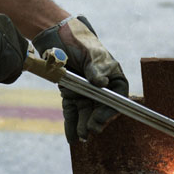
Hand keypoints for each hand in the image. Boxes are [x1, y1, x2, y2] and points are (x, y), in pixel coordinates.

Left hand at [32, 16, 128, 140]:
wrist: (56, 35)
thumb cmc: (79, 40)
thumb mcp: (90, 52)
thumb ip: (96, 68)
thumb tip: (102, 83)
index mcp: (112, 77)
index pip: (117, 98)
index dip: (111, 110)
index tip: (102, 117)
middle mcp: (100, 88)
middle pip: (101, 110)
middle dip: (96, 121)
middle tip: (91, 130)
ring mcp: (85, 93)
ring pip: (86, 114)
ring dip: (84, 126)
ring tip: (81, 136)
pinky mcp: (70, 95)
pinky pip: (72, 113)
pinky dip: (71, 125)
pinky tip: (72, 138)